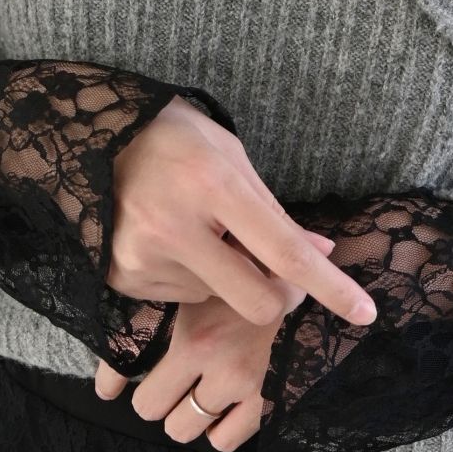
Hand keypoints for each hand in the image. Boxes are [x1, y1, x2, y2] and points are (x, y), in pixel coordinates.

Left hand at [94, 230, 336, 448]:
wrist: (277, 272)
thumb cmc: (220, 281)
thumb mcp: (175, 299)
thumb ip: (135, 338)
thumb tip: (102, 392)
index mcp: (194, 345)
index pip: (149, 403)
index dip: (139, 396)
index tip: (141, 382)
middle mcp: (224, 371)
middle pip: (172, 425)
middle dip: (165, 407)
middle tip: (173, 383)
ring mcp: (252, 385)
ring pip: (203, 434)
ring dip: (192, 418)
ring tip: (194, 394)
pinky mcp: (270, 390)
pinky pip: (237, 434)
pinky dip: (222, 430)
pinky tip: (218, 409)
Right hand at [110, 96, 378, 329]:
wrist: (86, 139)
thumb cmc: (174, 141)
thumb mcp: (230, 158)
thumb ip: (274, 212)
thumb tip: (321, 253)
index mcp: (213, 185)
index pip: (285, 251)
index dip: (330, 287)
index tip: (366, 313)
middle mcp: (175, 226)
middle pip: (255, 300)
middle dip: (274, 295)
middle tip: (267, 267)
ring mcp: (144, 257)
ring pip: (217, 299)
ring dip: (220, 275)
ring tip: (192, 229)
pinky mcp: (122, 278)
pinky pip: (180, 298)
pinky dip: (187, 276)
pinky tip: (166, 240)